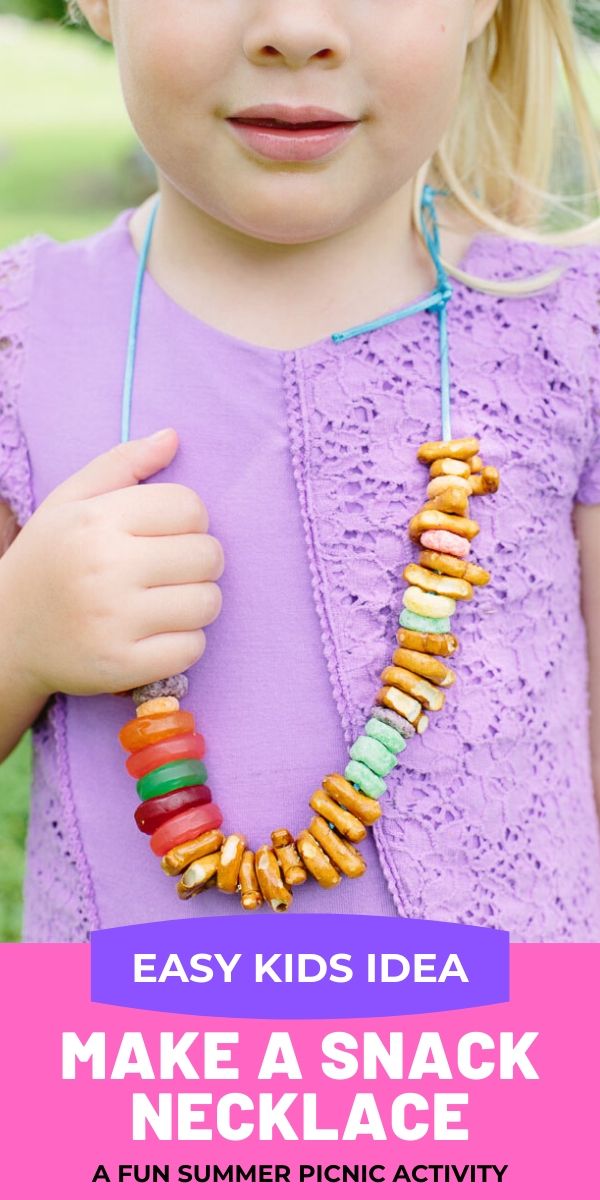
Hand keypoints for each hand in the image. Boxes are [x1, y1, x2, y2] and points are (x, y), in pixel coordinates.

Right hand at [0, 428, 223, 696]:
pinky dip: (183, 643)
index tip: (166, 534)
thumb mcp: (70, 501)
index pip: (190, 507)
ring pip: (207, 603)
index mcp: (97, 521)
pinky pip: (193, 648)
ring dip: (195, 603)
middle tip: (169, 571)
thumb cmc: (49, 560)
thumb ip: (122, 464)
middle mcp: (105, 568)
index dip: (189, 520)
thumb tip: (173, 437)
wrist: (5, 635)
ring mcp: (114, 622)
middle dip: (198, 561)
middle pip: (208, 555)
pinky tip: (154, 635)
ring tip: (163, 602)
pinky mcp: (122, 666)